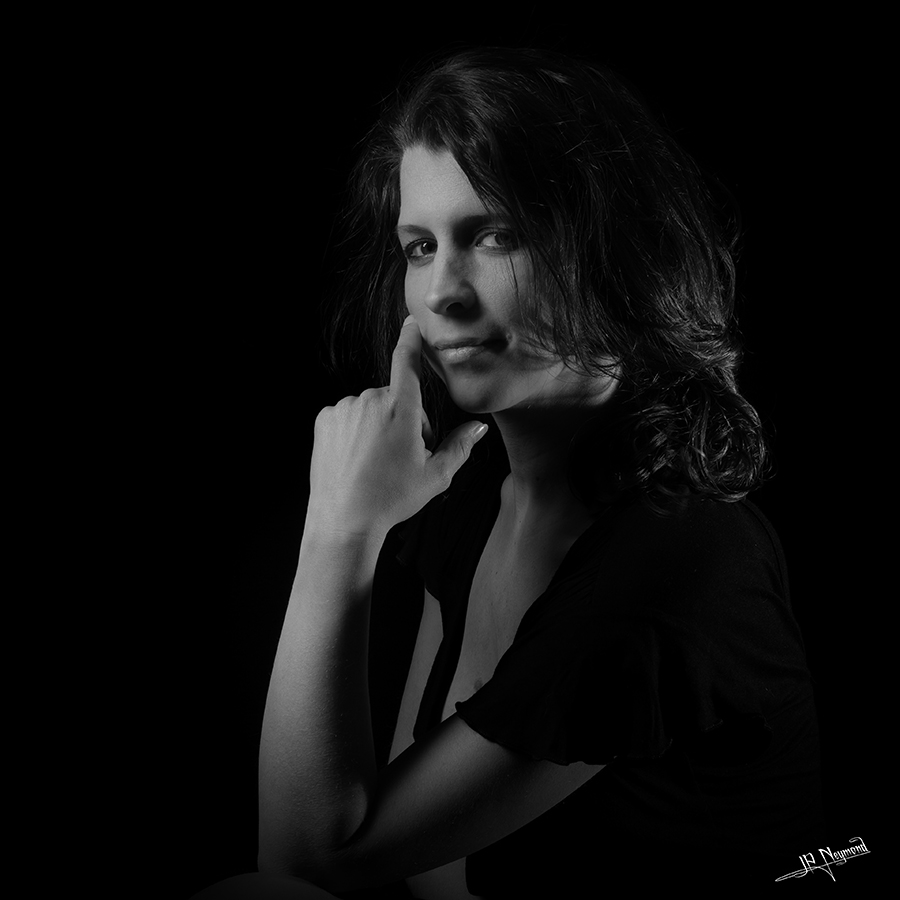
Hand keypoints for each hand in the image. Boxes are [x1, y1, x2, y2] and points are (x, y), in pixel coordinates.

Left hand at [306, 316, 487, 537]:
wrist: (344, 520)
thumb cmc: (392, 498)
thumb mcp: (436, 476)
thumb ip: (459, 446)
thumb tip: (478, 429)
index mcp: (401, 409)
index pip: (407, 362)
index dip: (411, 339)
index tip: (411, 322)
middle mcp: (370, 401)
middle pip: (396, 399)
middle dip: (404, 419)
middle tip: (403, 457)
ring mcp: (344, 409)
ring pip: (370, 409)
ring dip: (378, 426)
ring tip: (378, 462)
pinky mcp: (325, 420)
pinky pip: (347, 417)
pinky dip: (354, 432)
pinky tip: (357, 458)